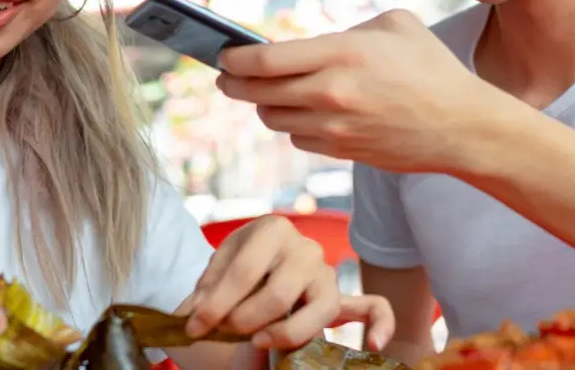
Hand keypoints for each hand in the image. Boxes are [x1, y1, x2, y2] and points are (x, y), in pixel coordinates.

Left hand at [182, 216, 394, 349]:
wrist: (253, 270)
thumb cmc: (235, 270)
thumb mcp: (215, 271)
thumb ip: (208, 291)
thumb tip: (197, 314)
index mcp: (272, 229)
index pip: (245, 270)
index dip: (216, 303)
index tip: (195, 326)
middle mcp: (306, 248)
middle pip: (279, 293)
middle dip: (244, 320)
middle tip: (223, 331)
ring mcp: (327, 274)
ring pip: (320, 309)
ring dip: (285, 332)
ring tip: (259, 340)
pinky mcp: (340, 298)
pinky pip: (373, 308)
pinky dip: (379, 325)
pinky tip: (376, 344)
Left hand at [217, 9, 502, 172]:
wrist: (463, 127)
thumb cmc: (432, 68)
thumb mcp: (394, 24)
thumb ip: (347, 29)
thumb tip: (311, 43)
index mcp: (341, 54)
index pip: (264, 59)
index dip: (233, 58)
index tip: (222, 54)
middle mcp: (331, 93)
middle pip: (258, 93)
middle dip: (234, 84)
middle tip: (227, 77)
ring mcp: (335, 128)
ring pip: (274, 119)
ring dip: (264, 105)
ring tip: (266, 92)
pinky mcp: (341, 152)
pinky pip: (299, 139)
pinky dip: (295, 125)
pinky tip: (305, 113)